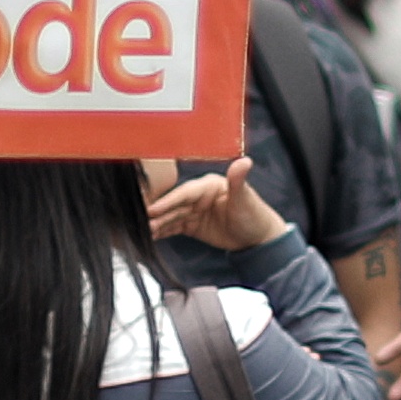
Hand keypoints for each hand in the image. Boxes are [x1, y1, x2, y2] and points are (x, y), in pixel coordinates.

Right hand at [144, 158, 286, 253]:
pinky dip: (162, 231)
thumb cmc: (254, 215)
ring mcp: (194, 210)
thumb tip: (244, 160)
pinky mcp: (192, 225)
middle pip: (174, 205)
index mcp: (208, 185)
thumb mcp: (245, 199)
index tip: (153, 209)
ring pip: (171, 217)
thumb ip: (239, 180)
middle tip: (141, 221)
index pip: (185, 192)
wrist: (258, 238)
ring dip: (157, 224)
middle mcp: (198, 196)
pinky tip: (149, 236)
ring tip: (142, 231)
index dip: (168, 201)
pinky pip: (173, 227)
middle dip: (157, 214)